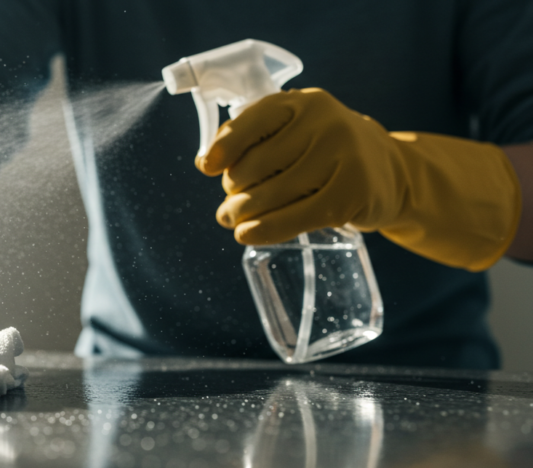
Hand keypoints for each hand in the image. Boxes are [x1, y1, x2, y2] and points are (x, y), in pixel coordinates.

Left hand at [197, 88, 520, 271]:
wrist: (390, 170)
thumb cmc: (325, 151)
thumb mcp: (295, 130)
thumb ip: (254, 137)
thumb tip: (208, 163)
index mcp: (303, 103)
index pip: (251, 122)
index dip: (224, 148)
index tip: (207, 167)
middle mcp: (325, 123)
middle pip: (255, 166)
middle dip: (233, 190)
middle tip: (231, 203)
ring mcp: (343, 157)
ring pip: (271, 194)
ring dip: (242, 213)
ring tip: (232, 221)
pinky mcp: (352, 194)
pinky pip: (296, 217)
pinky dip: (266, 230)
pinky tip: (247, 235)